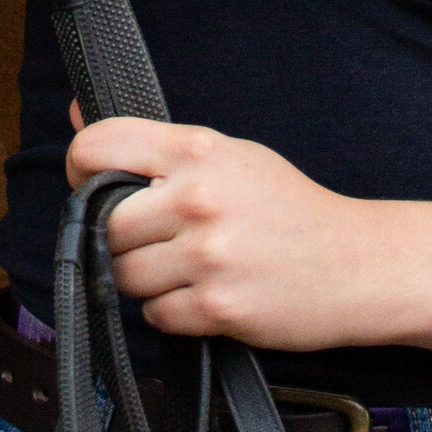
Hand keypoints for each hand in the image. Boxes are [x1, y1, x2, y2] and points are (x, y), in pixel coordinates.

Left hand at [66, 114, 389, 351]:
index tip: (92, 189)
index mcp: (199, 149)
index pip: (97, 147)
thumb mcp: (229, 154)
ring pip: (123, 276)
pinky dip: (172, 313)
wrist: (357, 263)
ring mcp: (209, 255)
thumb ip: (153, 143)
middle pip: (103, 225)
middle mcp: (199, 197)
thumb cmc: (288, 207)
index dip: (80, 172)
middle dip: (118, 240)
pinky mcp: (220, 308)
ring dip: (145, 281)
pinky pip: (156, 317)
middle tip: (153, 241)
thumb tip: (75, 115)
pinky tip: (204, 295)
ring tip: (185, 269)